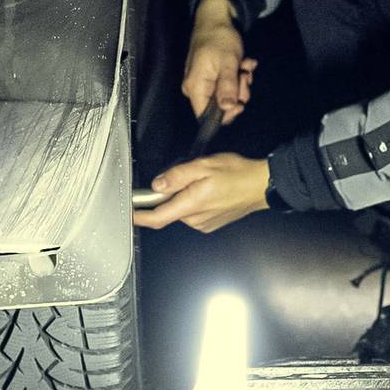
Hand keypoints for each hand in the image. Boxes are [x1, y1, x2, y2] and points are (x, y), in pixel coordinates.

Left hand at [134, 151, 271, 232]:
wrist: (261, 186)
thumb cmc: (236, 173)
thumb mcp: (204, 166)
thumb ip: (177, 176)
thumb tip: (156, 185)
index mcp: (192, 205)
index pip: (157, 218)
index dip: (139, 217)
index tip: (128, 212)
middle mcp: (195, 220)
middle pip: (169, 210)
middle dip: (168, 194)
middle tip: (184, 174)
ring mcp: (204, 223)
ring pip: (182, 210)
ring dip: (183, 197)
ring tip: (202, 180)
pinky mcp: (211, 223)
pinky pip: (193, 213)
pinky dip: (193, 201)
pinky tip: (209, 189)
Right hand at [182, 14, 256, 125]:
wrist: (215, 18)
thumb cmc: (219, 38)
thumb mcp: (228, 62)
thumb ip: (227, 86)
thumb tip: (227, 109)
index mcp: (195, 87)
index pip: (205, 116)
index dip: (225, 115)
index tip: (240, 102)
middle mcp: (195, 88)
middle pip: (219, 106)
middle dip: (237, 92)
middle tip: (244, 76)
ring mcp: (203, 82)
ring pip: (226, 95)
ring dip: (240, 82)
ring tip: (245, 65)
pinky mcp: (210, 76)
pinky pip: (226, 84)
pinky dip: (237, 75)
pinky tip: (243, 63)